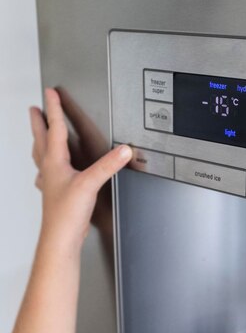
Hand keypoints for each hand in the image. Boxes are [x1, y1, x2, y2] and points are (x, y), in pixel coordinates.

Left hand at [30, 88, 131, 251]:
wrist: (60, 239)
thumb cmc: (67, 214)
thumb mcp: (90, 184)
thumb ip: (107, 165)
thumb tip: (123, 150)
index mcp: (54, 161)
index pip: (53, 128)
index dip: (53, 109)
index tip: (50, 93)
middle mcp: (49, 169)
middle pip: (41, 139)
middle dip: (39, 122)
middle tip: (34, 109)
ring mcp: (50, 182)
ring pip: (41, 155)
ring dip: (39, 141)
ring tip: (38, 134)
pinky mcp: (55, 194)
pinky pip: (47, 174)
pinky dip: (46, 166)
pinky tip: (49, 172)